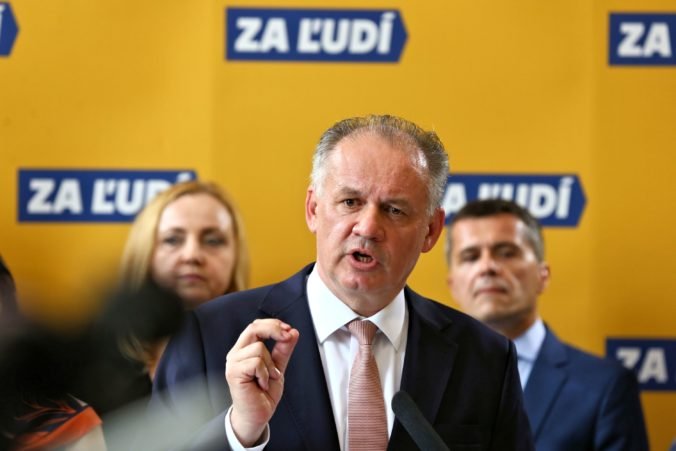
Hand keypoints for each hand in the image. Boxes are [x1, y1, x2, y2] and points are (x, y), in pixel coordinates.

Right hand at [225, 319, 299, 445]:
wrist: (258, 414)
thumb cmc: (263, 393)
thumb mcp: (278, 366)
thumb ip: (284, 349)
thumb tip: (292, 332)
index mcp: (245, 349)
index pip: (256, 326)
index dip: (273, 324)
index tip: (288, 330)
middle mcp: (237, 353)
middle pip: (254, 328)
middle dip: (274, 330)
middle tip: (286, 338)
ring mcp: (233, 363)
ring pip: (259, 348)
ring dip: (270, 365)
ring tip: (268, 378)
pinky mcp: (234, 373)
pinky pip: (256, 363)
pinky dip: (264, 374)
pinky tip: (262, 383)